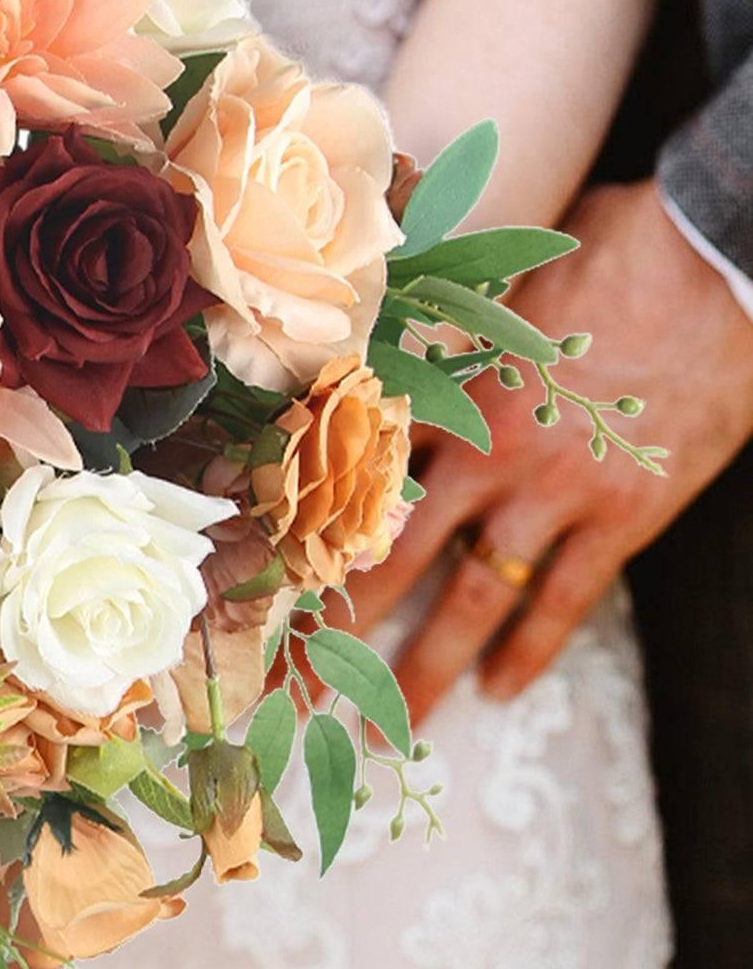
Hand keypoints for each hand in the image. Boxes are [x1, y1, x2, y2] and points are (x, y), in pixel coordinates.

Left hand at [348, 180, 752, 724]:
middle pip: (396, 553)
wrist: (717, 261)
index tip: (262, 579)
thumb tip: (384, 313)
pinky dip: (532, 645)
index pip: (353, 473)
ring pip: (474, 593)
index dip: (306, 528)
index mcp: (446, 388)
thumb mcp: (501, 274)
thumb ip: (443, 318)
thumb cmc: (608, 250)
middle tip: (302, 682)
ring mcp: (555, 488)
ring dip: (430, 661)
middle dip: (346, 622)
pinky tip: (500, 685)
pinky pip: (566, 597)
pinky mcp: (622, 514)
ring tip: (394, 718)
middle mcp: (486, 450)